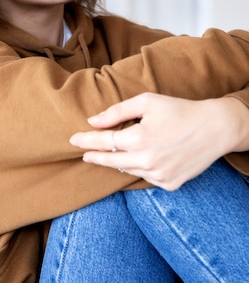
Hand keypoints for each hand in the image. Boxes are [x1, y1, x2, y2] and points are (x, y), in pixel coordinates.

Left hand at [69, 92, 248, 189]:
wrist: (214, 128)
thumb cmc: (178, 110)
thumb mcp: (146, 102)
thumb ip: (117, 111)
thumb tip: (93, 120)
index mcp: (139, 139)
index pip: (103, 142)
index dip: (86, 141)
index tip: (72, 140)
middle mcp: (147, 161)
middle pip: (110, 161)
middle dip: (94, 156)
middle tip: (82, 153)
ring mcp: (158, 176)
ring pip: (127, 169)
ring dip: (117, 161)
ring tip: (110, 153)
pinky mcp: (169, 184)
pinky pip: (145, 177)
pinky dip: (139, 167)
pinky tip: (141, 158)